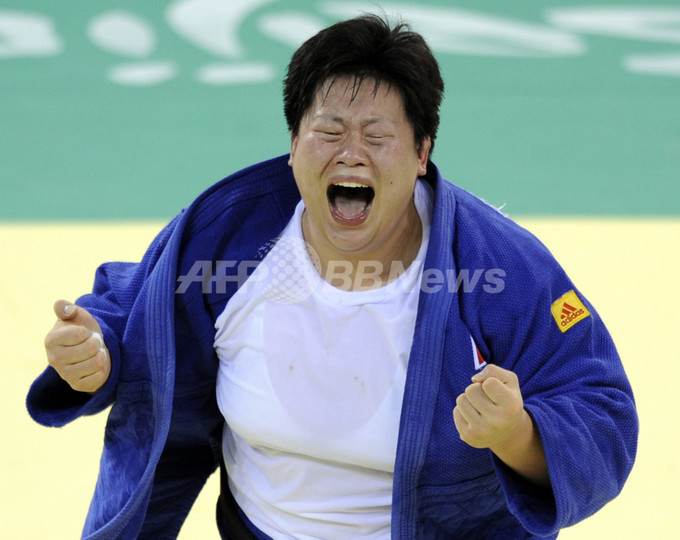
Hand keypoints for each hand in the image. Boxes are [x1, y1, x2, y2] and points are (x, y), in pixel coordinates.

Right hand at [44, 300, 110, 393]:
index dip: (88, 331)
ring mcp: (64, 374)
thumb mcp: (75, 315)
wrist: (89, 349)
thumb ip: (66, 308)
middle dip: (97, 343)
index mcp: (51, 340)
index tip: (84, 332)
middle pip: (90, 348)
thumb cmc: (81, 329)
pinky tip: (95, 366)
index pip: (80, 334)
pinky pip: (98, 377)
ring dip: (101, 356)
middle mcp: (53, 359)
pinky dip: (102, 370)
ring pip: (96, 363)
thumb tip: (61, 306)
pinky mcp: (76, 386)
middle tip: (93, 342)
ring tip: (94, 353)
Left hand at [453, 364, 548, 485]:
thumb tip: (474, 379)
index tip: (496, 391)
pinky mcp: (469, 437)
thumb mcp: (509, 381)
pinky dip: (463, 411)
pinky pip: (456, 412)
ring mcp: (482, 431)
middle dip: (476, 390)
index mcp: (511, 406)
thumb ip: (494, 371)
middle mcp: (498, 421)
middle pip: (471, 390)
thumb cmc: (507, 399)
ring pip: (461, 400)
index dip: (490, 382)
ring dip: (468, 400)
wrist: (508, 432)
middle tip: (487, 400)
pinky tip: (476, 418)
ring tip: (481, 408)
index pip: (489, 383)